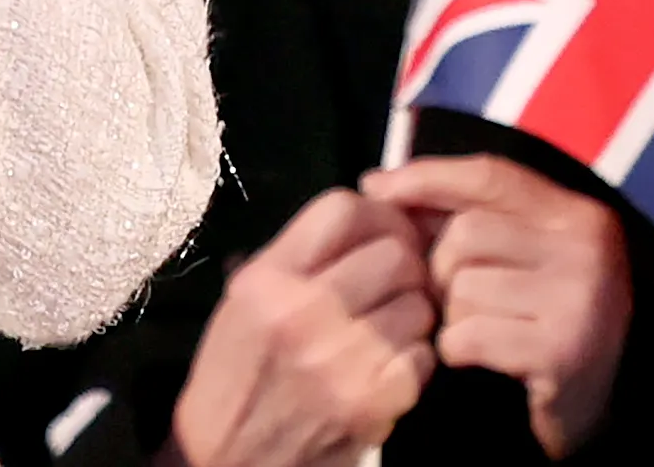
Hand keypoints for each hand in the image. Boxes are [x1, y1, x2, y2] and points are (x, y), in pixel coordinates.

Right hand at [162, 188, 435, 466]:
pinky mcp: (376, 402)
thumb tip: (364, 221)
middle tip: (398, 278)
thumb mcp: (245, 297)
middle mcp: (306, 310)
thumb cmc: (237, 369)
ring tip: (390, 323)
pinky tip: (390, 361)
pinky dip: (416, 355)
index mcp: (269, 277)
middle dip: (405, 263)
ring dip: (414, 310)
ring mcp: (345, 359)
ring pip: (419, 304)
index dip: (375, 214)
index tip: (383, 228)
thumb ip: (298, 257)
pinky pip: (424, 355)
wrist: (229, 453)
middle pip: (394, 254)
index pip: (341, 210)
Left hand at [363, 156, 629, 459]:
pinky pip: (468, 335)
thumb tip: (377, 185)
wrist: (595, 410)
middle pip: (466, 233)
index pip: (489, 175)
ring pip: (463, 285)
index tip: (375, 187)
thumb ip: (459, 213)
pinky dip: (456, 349)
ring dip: (451, 314)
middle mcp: (588, 250)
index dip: (426, 177)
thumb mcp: (513, 254)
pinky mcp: (562, 353)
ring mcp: (580, 302)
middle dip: (440, 267)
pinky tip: (477, 358)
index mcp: (577, 216)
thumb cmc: (537, 321)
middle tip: (450, 297)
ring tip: (477, 330)